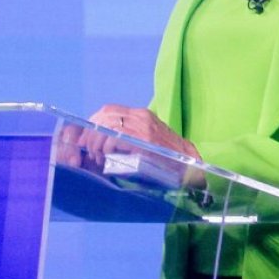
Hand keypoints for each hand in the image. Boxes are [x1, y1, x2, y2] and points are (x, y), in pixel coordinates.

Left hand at [86, 104, 200, 160]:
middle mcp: (142, 116)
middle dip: (90, 132)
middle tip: (88, 150)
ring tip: (97, 157)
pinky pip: (114, 136)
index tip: (87, 139)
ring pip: (106, 123)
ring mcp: (143, 126)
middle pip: (104, 114)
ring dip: (95, 141)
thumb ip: (131, 139)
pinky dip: (104, 146)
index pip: (109, 110)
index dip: (93, 123)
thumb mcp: (149, 144)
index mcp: (142, 116)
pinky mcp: (144, 139)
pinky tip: (106, 157)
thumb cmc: (169, 160)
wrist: (191, 168)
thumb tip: (104, 143)